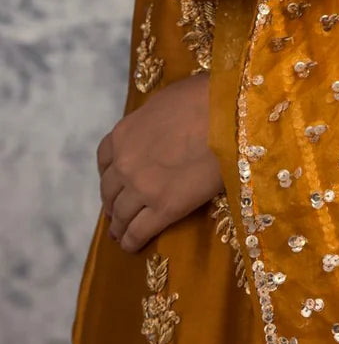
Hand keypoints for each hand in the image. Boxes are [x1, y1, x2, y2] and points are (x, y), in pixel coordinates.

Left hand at [96, 72, 221, 252]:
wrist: (229, 113)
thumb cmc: (205, 97)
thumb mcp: (167, 99)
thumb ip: (153, 120)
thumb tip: (161, 125)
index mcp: (123, 134)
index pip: (104, 160)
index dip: (110, 174)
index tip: (116, 183)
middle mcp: (125, 163)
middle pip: (109, 191)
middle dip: (112, 203)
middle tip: (117, 212)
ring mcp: (143, 188)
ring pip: (121, 215)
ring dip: (118, 226)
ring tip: (121, 234)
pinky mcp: (165, 208)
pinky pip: (139, 231)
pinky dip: (131, 241)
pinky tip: (131, 246)